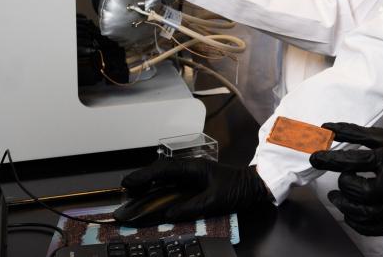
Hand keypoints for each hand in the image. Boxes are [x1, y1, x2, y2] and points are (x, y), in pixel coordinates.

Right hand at [116, 157, 269, 223]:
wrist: (255, 185)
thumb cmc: (237, 189)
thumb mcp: (214, 200)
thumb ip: (191, 207)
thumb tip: (168, 214)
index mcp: (194, 167)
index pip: (163, 169)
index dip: (144, 176)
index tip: (128, 183)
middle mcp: (191, 167)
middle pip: (161, 170)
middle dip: (143, 178)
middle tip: (126, 188)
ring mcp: (194, 173)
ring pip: (166, 174)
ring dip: (150, 182)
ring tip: (135, 192)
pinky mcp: (197, 180)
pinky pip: (174, 181)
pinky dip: (161, 186)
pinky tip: (154, 193)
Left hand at [309, 123, 382, 236]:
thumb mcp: (382, 136)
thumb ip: (353, 133)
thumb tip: (327, 128)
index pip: (354, 161)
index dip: (331, 159)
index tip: (314, 158)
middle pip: (361, 191)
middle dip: (344, 184)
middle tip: (342, 178)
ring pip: (364, 213)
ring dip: (345, 206)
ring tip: (338, 197)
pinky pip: (373, 227)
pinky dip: (357, 224)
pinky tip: (350, 213)